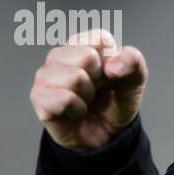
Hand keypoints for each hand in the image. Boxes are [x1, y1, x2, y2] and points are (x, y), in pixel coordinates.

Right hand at [29, 28, 147, 150]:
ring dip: (87, 96)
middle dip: (99, 79)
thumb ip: (133, 62)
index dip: (113, 62)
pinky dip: (76, 109)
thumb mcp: (135, 80)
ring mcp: (46, 75)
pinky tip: (75, 111)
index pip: (100, 39)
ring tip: (85, 100)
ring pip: (75, 77)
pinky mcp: (38, 96)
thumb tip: (112, 65)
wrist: (106, 135)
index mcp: (84, 43)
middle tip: (96, 90)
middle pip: (86, 56)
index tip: (110, 75)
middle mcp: (61, 55)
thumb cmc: (115, 102)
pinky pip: (63, 98)